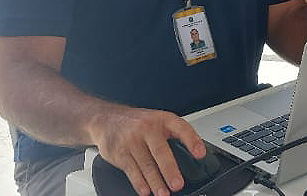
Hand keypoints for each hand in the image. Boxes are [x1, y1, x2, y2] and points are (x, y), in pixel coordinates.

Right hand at [88, 106, 205, 195]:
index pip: (181, 127)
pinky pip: (131, 170)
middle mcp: (147, 128)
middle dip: (170, 170)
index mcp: (162, 119)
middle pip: (160, 151)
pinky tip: (145, 190)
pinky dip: (139, 182)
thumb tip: (195, 152)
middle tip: (178, 184)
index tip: (200, 154)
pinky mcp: (119, 152)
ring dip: (155, 182)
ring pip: (146, 164)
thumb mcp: (158, 121)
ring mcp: (131, 140)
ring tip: (164, 193)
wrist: (107, 119)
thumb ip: (174, 134)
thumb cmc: (138, 122)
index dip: (192, 140)